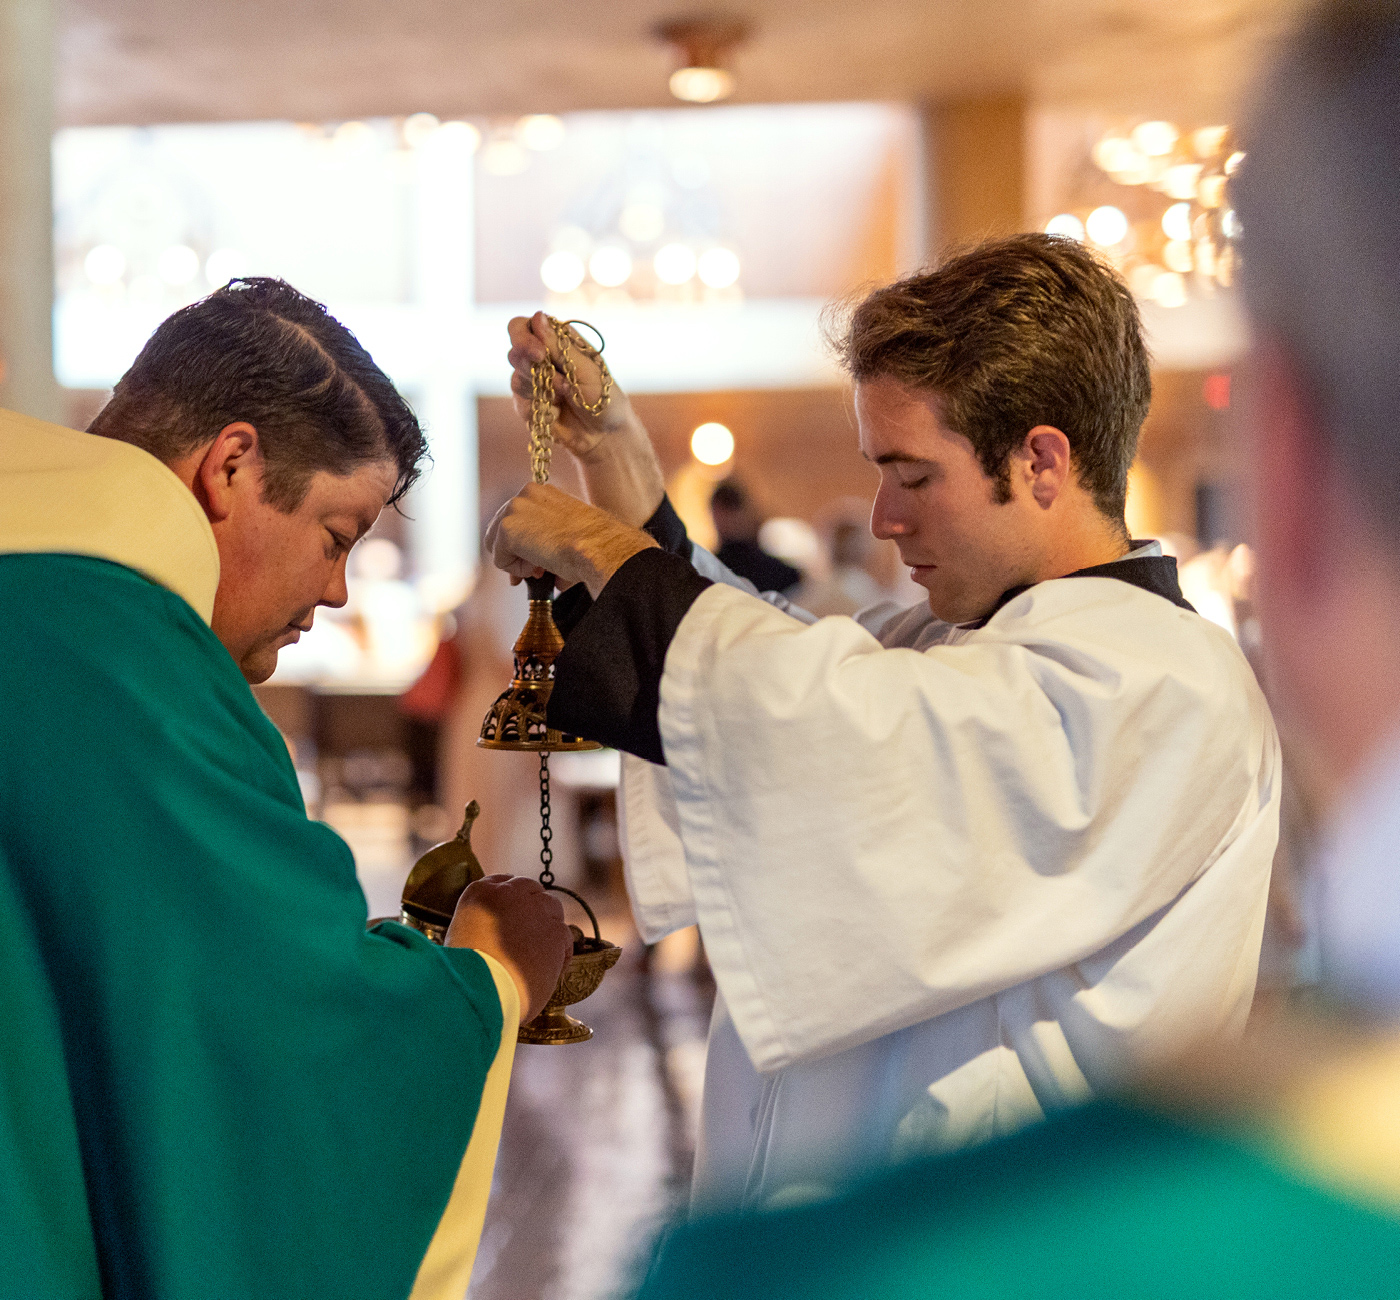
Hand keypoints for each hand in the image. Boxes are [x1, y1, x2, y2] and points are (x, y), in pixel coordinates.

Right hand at [446, 874, 571, 1022]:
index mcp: (480, 893)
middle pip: (533, 891)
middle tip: (530, 933)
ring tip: (541, 952)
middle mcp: (509, 893)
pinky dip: (561, 951)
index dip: (513, 899)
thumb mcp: (459, 938)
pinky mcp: (554, 931)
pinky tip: (552, 968)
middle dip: (534, 908)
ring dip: (549, 925)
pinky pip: (564, 935)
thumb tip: (491, 938)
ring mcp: (535, 910)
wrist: (480, 988)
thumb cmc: (464, 973)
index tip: (514, 912)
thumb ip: (479, 926)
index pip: (504, 882)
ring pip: (552, 908)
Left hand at [484, 481, 658, 597]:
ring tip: (542, 568)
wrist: (599, 546)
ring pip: (497, 546)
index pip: (517, 519)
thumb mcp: (568, 534)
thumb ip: (546, 542)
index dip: (522, 544)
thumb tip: (533, 569)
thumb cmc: (594, 543)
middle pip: (500, 531)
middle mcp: (524, 494)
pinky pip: (500, 560)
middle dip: (515, 554)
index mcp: (541, 492)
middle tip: (536, 571)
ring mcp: (513, 509)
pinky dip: (517, 571)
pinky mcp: (506, 529)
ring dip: (517, 562)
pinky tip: (539, 567)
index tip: (537, 561)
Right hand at [507, 312, 637, 459]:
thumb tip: (537, 316)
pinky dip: (538, 408)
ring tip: (565, 397)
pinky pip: (519, 402)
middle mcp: (542, 357)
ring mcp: (534, 381)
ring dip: (541, 389)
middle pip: (514, 350)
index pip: (524, 326)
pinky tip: (556, 412)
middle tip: (556, 380)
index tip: (539, 353)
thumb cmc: (603, 398)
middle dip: (530, 365)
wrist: (604, 436)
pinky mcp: (529, 404)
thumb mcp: (584, 369)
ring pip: (516, 377)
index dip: (524, 337)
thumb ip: (557, 346)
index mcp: (557, 340)